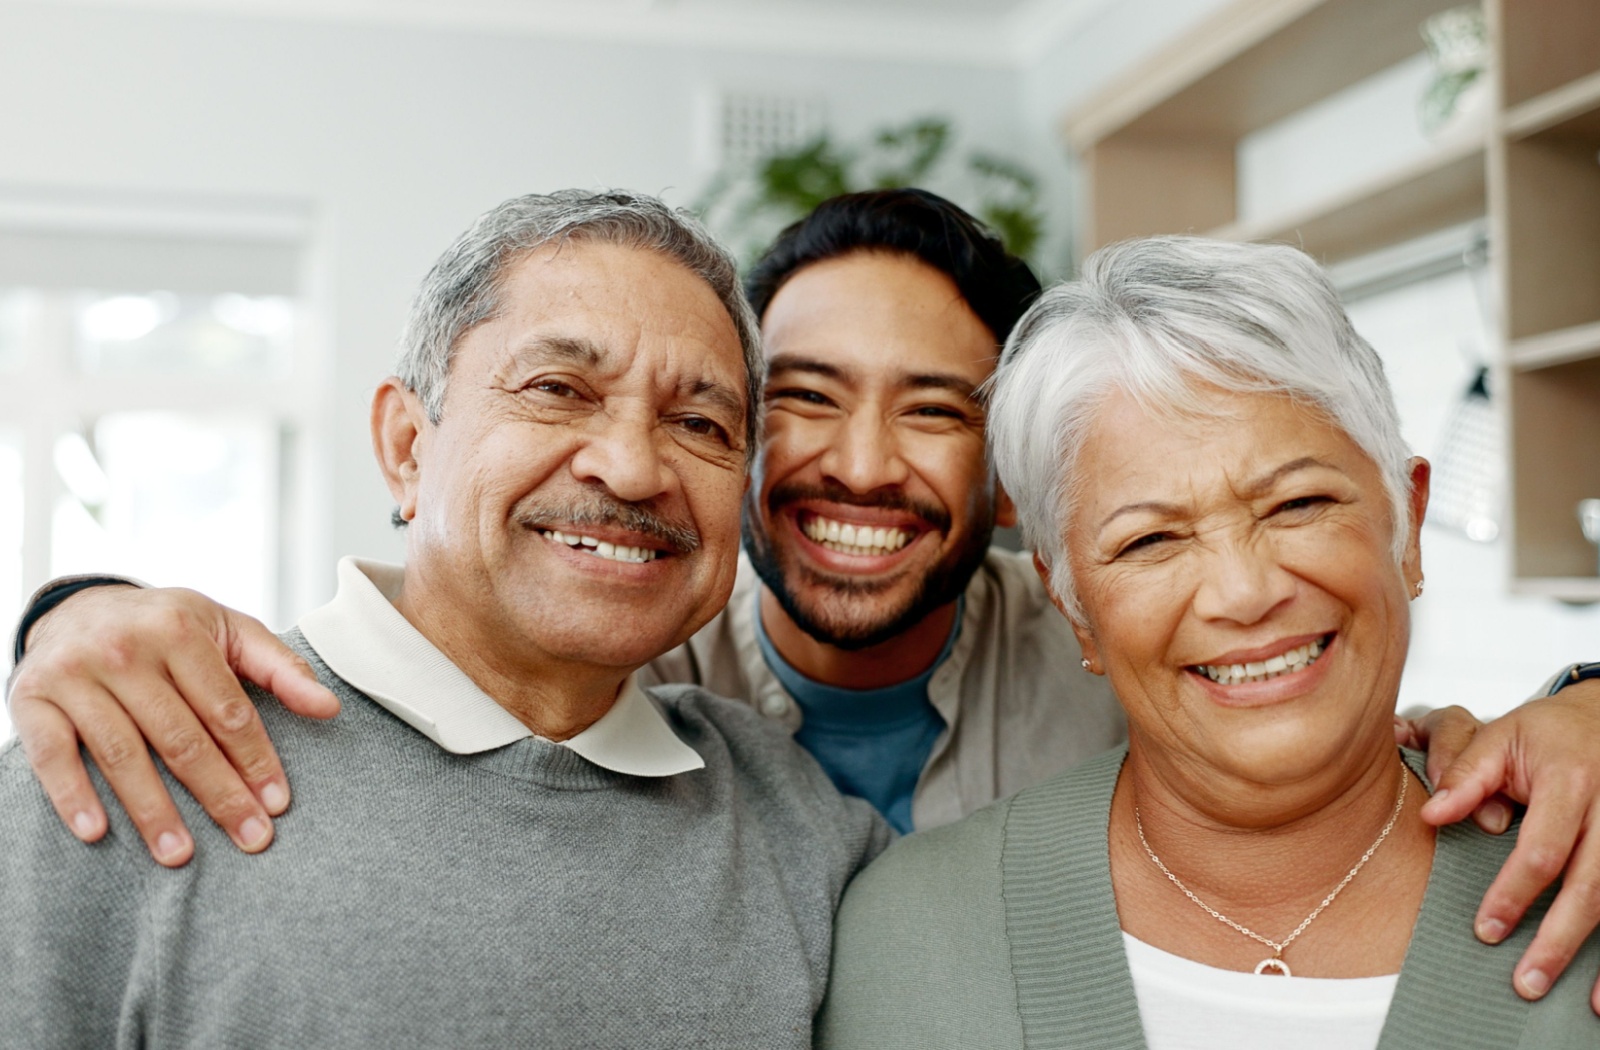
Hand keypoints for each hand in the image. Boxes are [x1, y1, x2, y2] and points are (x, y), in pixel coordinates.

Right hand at [6, 585, 338, 866]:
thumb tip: (331, 707)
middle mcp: (125, 650)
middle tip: (250, 839)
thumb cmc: (168, 628)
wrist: (80, 607)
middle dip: (220, 795)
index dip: (256, 759)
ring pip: (123, 754)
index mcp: (180, 630)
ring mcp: (75, 674)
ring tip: (182, 855)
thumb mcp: (229, 631)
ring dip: (153, 811)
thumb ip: (281, 668)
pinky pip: (53, 755)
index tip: (277, 804)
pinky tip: (97, 833)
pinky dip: (72, 795)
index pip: (227, 709)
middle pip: (181, 738)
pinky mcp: (32, 699)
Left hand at [1415, 683, 1599, 1012]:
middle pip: (1590, 885)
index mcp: (1570, 780)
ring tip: (1584, 1003)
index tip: (1486, 929)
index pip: (1541, 850)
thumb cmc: (1549, 733)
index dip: (1514, 894)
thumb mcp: (1501, 737)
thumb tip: (1430, 814)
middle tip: (1526, 981)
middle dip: (1559, 938)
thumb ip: (1465, 775)